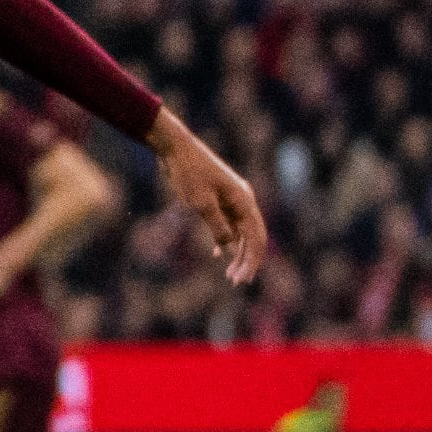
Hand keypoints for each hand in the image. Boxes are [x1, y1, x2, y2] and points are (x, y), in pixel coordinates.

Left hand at [152, 112, 267, 286]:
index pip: (255, 237)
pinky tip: (216, 252)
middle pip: (251, 237)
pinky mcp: (219, 199)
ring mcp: (232, 199)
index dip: (252, 260)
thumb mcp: (201, 203)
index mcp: (244, 201)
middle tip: (236, 282)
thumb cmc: (188, 173)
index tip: (243, 279)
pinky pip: (228, 223)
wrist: (175, 149)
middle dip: (246, 260)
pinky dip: (225, 239)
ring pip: (240, 231)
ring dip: (236, 252)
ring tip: (229, 273)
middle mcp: (243, 200)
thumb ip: (217, 225)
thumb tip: (228, 246)